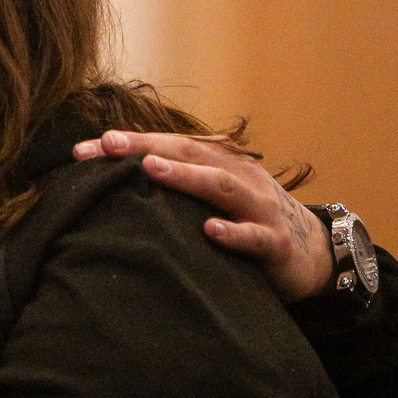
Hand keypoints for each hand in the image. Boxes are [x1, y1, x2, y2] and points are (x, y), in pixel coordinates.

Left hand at [73, 130, 332, 301]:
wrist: (314, 253)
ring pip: (220, 186)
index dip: (127, 144)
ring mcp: (258, 208)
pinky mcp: (276, 242)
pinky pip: (254, 236)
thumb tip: (114, 179)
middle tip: (107, 145)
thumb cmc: (247, 219)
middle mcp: (237, 176)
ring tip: (150, 169)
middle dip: (144, 148)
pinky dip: (232, 232)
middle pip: (188, 154)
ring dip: (185, 176)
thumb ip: (175, 185)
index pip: (166, 146)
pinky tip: (209, 230)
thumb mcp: (212, 196)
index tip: (83, 148)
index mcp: (216, 162)